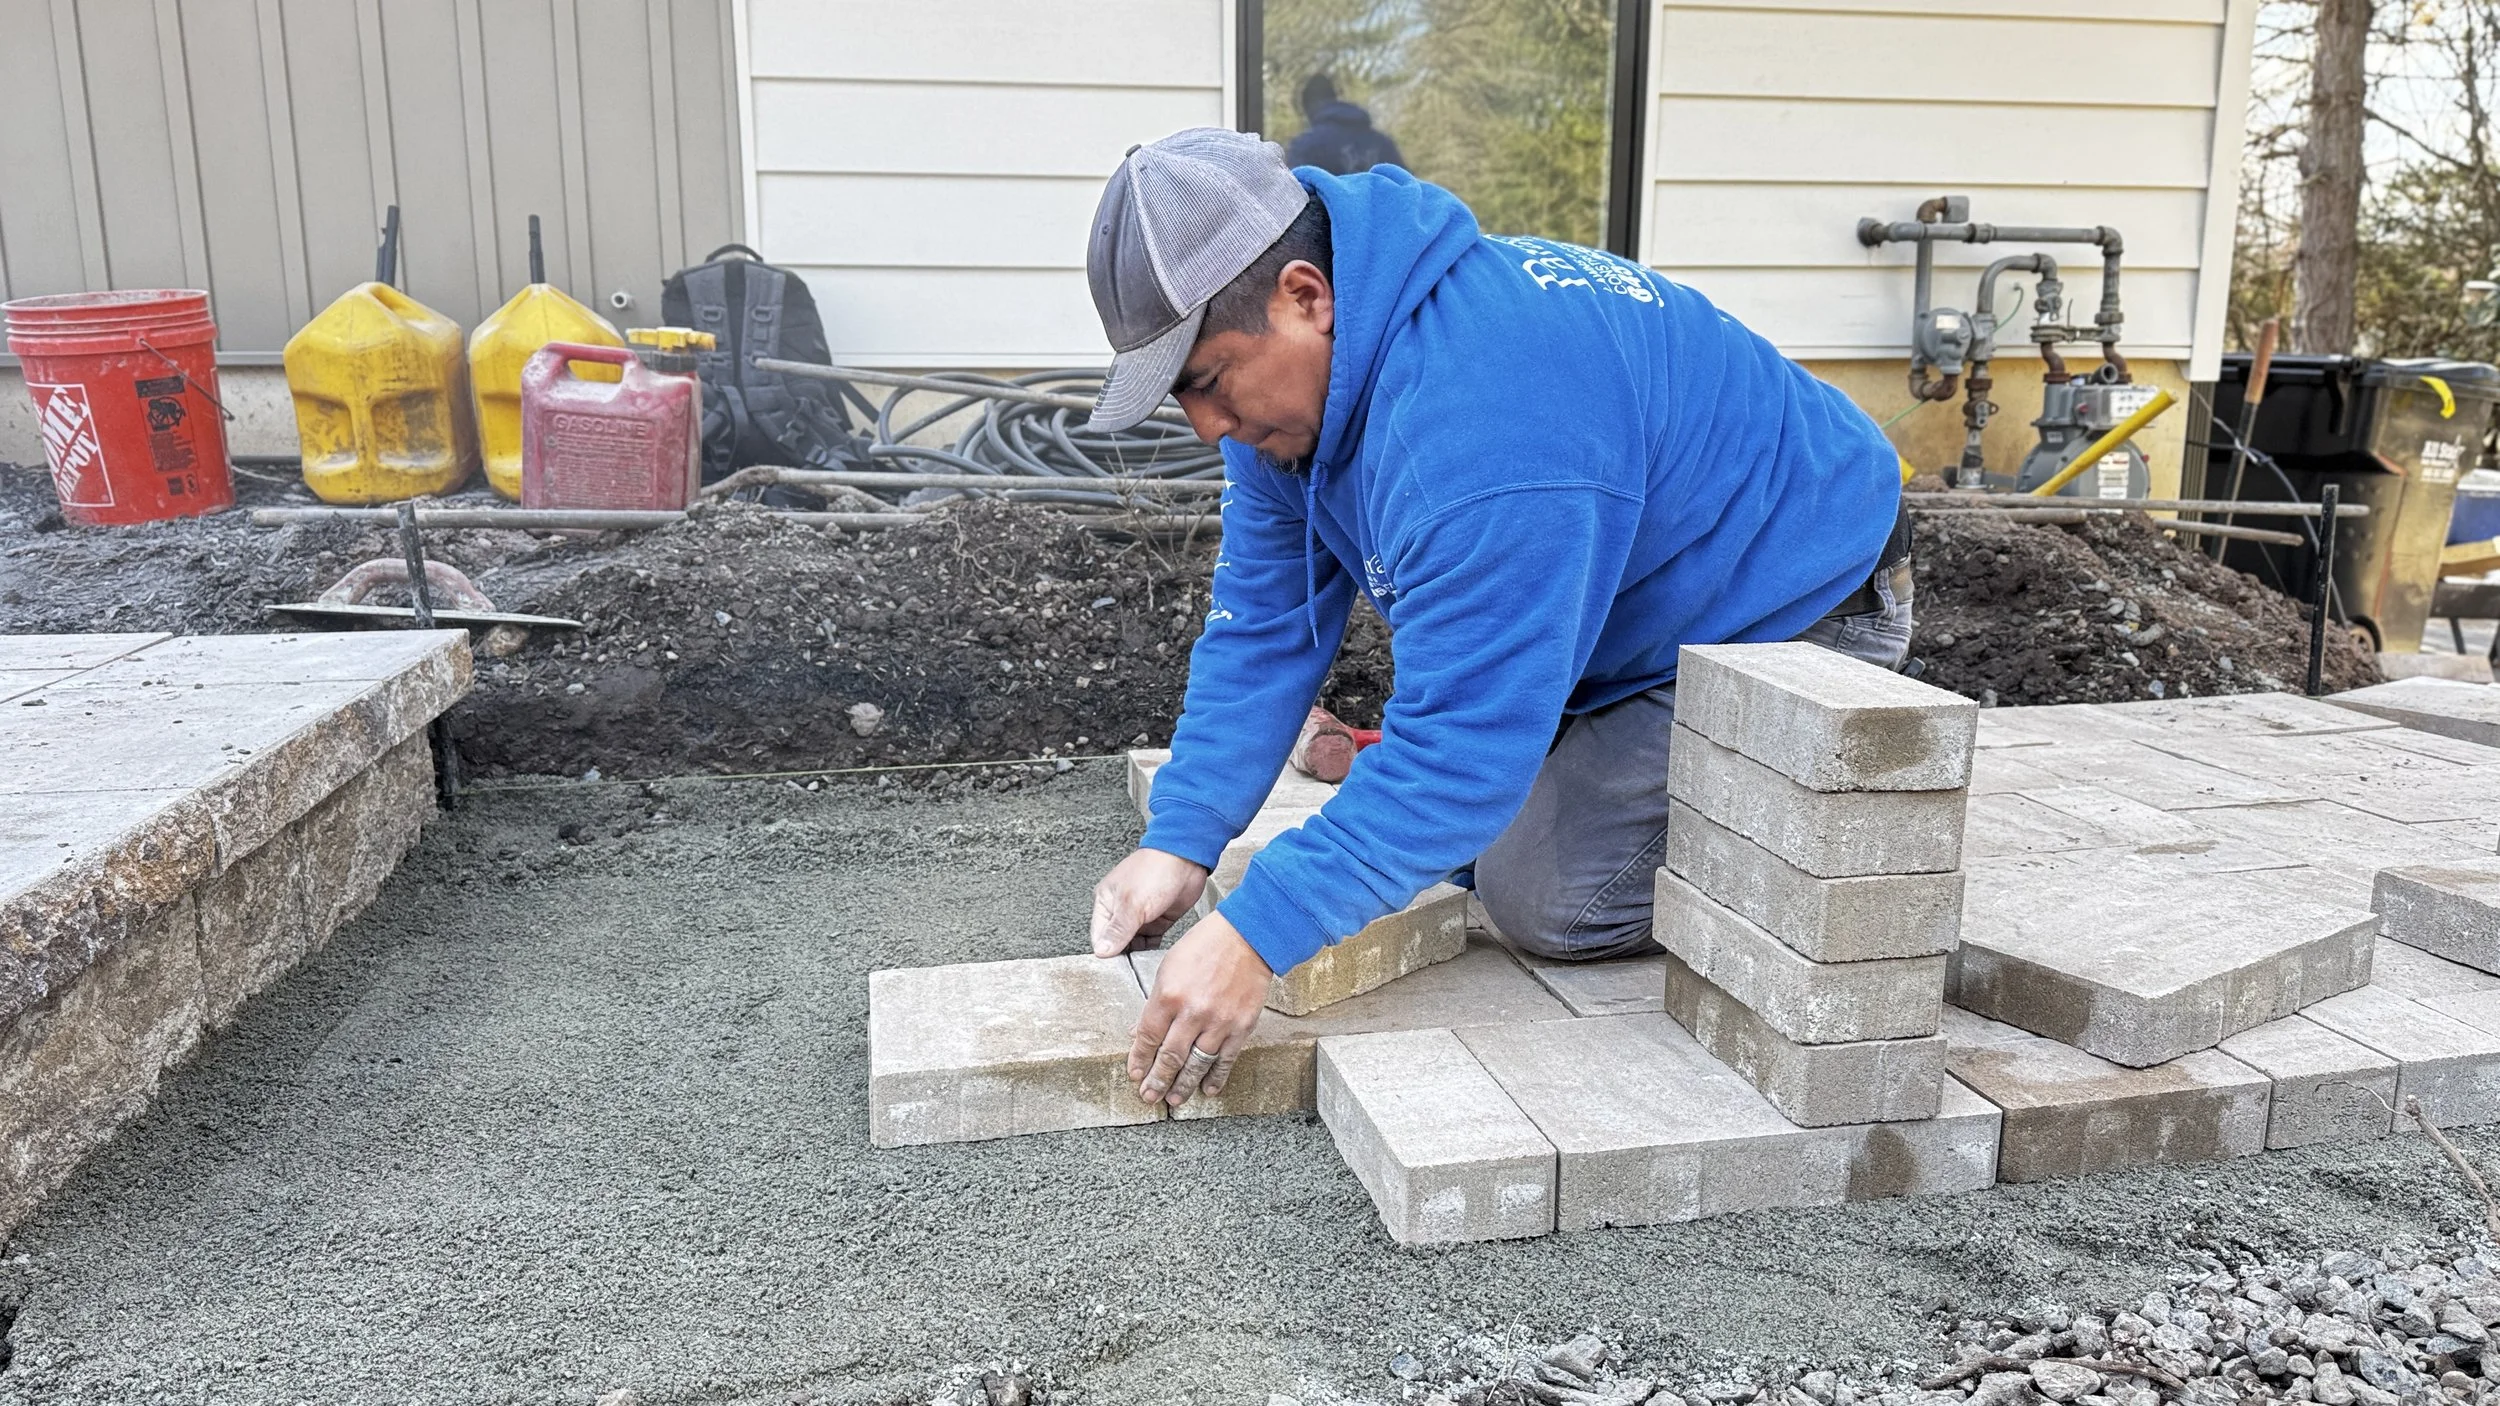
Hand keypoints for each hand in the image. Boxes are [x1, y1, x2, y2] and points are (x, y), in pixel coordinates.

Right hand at [1089, 847, 1208, 957]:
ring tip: (1141, 965)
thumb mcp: (1132, 903)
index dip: (1105, 952)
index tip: (1114, 967)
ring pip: (1133, 944)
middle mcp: (1121, 910)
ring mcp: (1140, 916)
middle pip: (1115, 942)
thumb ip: (1117, 930)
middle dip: (1121, 955)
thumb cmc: (1155, 869)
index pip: (1099, 936)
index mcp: (1106, 901)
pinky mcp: (1158, 920)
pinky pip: (1150, 942)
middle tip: (1129, 968)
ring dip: (1137, 954)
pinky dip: (1151, 950)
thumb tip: (1101, 951)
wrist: (1188, 858)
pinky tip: (1154, 956)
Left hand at [1129, 912, 1272, 1107]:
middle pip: (1170, 1057)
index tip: (1135, 1075)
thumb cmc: (1206, 946)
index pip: (1148, 1037)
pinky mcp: (1241, 1027)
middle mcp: (1193, 1013)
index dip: (1139, 1060)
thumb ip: (1154, 1003)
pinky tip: (1207, 1089)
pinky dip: (1216, 1078)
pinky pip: (1225, 1060)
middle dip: (1157, 1080)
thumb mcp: (1168, 968)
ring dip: (1183, 1085)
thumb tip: (1139, 1032)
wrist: (1249, 937)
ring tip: (1174, 1100)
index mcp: (1169, 995)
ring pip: (1197, 1064)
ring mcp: (1219, 1022)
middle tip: (1149, 1096)